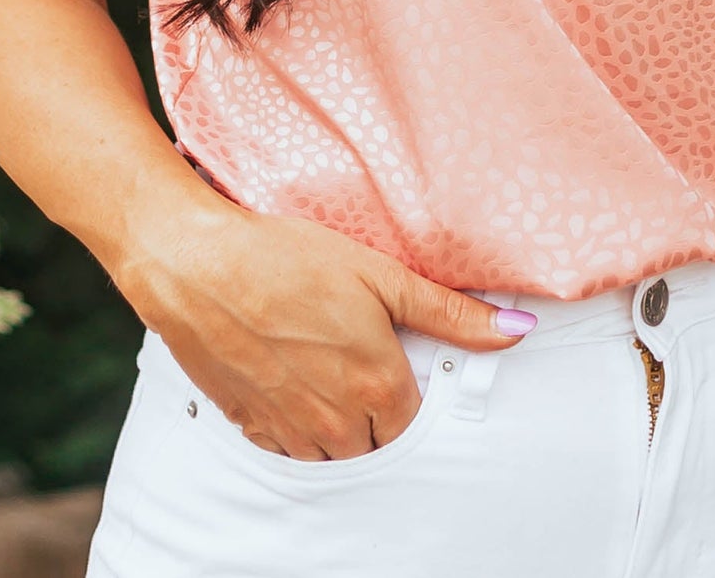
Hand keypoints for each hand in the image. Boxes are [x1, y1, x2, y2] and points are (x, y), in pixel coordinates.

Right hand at [116, 193, 534, 459]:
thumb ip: (450, 313)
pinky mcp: (250, 427)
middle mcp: (337, 424)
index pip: (416, 424)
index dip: (410, 389)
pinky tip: (290, 377)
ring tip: (324, 365)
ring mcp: (290, 432)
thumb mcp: (381, 275)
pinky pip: (288, 447)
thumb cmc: (287, 260)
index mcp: (377, 388)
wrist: (199, 266)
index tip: (396, 358)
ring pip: (333, 454)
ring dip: (338, 423)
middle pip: (376, 444)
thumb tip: (516, 330)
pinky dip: (296, 424)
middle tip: (356, 357)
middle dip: (376, 410)